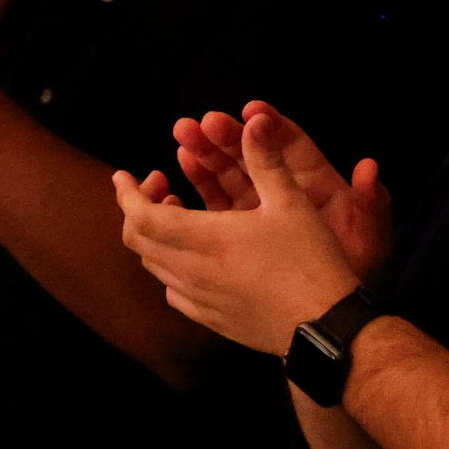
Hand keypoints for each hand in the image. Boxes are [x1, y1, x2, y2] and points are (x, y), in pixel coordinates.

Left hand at [111, 107, 367, 353]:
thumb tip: (253, 120)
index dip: (126, 193)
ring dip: (155, 236)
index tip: (122, 175)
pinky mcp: (211, 319)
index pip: (140, 216)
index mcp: (204, 238)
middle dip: (137, 209)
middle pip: (138, 240)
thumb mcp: (292, 203)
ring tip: (177, 213)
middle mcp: (191, 271)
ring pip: (154, 266)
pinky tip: (192, 257)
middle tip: (159, 187)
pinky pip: (173, 291)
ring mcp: (199, 299)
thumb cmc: (311, 262)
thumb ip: (266, 161)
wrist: (326, 328)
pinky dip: (170, 267)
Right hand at [171, 104, 392, 278]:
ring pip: (226, 178)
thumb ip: (371, 203)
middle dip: (225, 137)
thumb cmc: (359, 270)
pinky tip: (178, 181)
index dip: (270, 127)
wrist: (335, 317)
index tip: (252, 112)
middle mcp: (281, 193)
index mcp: (314, 182)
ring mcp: (257, 214)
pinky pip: (213, 210)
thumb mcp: (371, 236)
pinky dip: (196, 192)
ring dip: (203, 157)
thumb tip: (369, 166)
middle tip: (202, 123)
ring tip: (183, 138)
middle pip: (250, 155)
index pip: (289, 145)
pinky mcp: (237, 237)